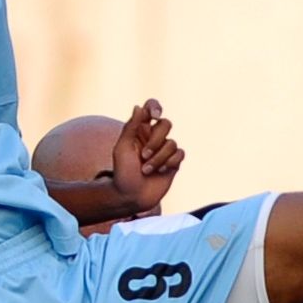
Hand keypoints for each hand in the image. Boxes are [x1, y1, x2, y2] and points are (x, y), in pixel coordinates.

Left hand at [113, 99, 182, 213]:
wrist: (131, 196)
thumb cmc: (123, 173)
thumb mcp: (122, 148)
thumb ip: (131, 127)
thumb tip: (138, 106)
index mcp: (139, 130)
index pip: (151, 108)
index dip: (155, 108)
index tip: (154, 116)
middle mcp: (153, 137)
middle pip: (165, 124)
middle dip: (155, 141)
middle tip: (143, 156)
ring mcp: (164, 150)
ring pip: (172, 143)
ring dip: (158, 158)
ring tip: (146, 170)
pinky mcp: (174, 162)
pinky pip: (180, 153)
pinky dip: (170, 162)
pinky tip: (161, 171)